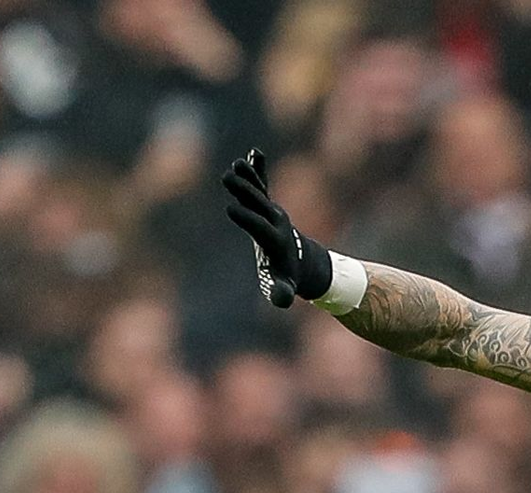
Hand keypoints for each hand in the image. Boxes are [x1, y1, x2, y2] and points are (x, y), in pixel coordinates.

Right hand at [222, 148, 331, 306]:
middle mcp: (275, 222)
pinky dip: (258, 170)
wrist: (302, 263)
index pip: (259, 227)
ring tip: (236, 163)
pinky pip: (264, 186)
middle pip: (259, 203)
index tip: (230, 208)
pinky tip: (253, 153)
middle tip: (228, 176)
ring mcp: (273, 212)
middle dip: (245, 190)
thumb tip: (282, 301)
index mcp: (274, 240)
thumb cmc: (286, 278)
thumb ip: (281, 292)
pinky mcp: (269, 206)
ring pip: (260, 192)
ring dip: (249, 176)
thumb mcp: (282, 288)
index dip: (247, 218)